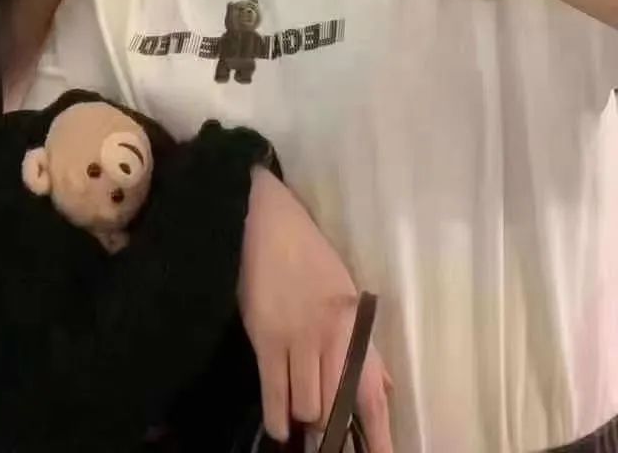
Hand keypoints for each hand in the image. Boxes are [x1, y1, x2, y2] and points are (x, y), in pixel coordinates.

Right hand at [240, 169, 392, 449]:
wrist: (269, 221)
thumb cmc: (309, 255)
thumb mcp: (346, 294)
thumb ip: (362, 343)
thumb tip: (384, 385)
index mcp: (357, 327)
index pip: (374, 394)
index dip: (379, 436)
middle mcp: (334, 338)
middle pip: (339, 407)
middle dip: (335, 432)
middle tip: (328, 440)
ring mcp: (299, 339)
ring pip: (309, 405)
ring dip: (306, 419)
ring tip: (302, 424)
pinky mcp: (267, 337)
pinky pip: (275, 390)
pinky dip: (277, 415)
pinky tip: (279, 428)